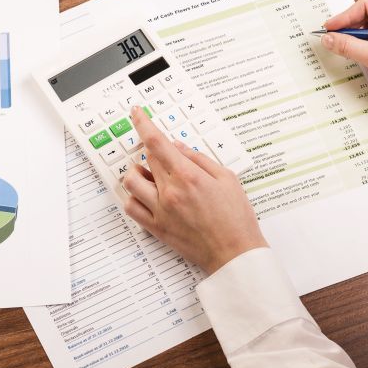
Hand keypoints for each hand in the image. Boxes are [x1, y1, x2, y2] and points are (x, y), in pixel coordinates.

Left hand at [122, 106, 266, 274]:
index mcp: (188, 176)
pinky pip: (131, 207)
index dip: (143, 123)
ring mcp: (160, 211)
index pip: (156, 142)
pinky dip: (133, 197)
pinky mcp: (156, 228)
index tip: (136, 113)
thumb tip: (176, 146)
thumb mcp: (226, 177)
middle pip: (147, 159)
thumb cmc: (236, 217)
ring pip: (131, 182)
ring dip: (138, 173)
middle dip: (154, 152)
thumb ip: (198, 158)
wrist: (235, 253)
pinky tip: (146, 195)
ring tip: (151, 176)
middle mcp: (170, 192)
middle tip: (167, 158)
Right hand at [321, 0, 367, 126]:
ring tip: (344, 45)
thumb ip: (348, 45)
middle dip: (350, 24)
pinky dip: (364, 42)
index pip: (366, 5)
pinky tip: (357, 51)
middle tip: (333, 36)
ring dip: (356, 34)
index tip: (329, 29)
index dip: (345, 16)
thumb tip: (328, 38)